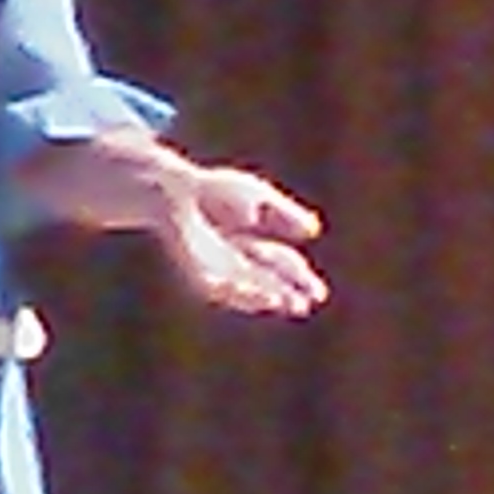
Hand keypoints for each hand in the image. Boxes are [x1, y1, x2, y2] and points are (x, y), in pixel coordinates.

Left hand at [153, 163, 329, 317]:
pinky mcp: (197, 273)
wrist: (174, 190)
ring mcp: (214, 267)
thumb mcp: (257, 196)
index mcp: (246, 240)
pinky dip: (241, 293)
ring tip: (288, 303)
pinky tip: (262, 295)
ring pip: (245, 290)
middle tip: (306, 304)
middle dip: (286, 293)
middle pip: (264, 280)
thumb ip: (284, 212)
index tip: (318, 293)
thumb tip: (313, 231)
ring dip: (267, 298)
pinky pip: (221, 290)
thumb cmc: (212, 189)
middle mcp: (231, 258)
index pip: (278, 263)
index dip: (299, 278)